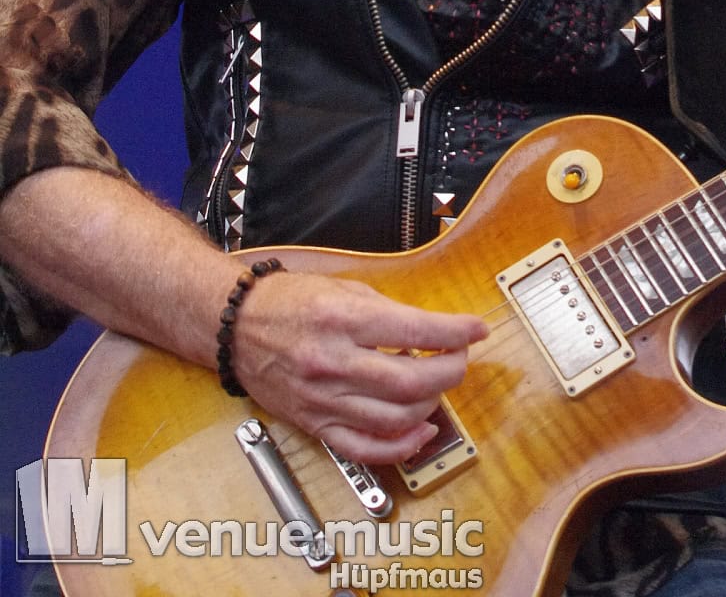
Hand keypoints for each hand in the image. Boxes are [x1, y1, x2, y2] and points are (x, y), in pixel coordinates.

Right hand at [231, 272, 488, 463]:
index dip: (455, 332)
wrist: (237, 327)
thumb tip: (433, 335)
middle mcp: (334, 362)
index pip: (415, 331)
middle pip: (411, 382)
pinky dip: (400, 446)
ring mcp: (324, 398)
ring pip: (395, 418)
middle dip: (450, 372)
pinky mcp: (316, 424)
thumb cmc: (291, 302)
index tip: (477, 330)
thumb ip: (389, 313)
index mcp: (343, 319)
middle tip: (460, 359)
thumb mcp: (345, 290)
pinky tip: (420, 431)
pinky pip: (365, 448)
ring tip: (438, 386)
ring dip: (431, 404)